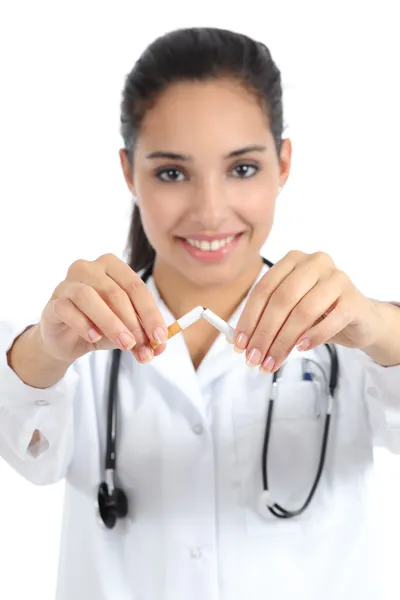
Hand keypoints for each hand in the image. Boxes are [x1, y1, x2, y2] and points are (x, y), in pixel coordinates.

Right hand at [39, 253, 167, 364]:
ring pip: (89, 297)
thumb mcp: (126, 331)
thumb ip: (144, 336)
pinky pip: (67, 309)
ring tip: (124, 344)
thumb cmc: (100, 326)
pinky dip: (83, 324)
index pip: (136, 287)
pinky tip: (94, 338)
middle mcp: (88, 268)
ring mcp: (67, 283)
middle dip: (133, 323)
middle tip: (143, 346)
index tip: (160, 338)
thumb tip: (159, 348)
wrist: (67, 340)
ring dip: (111, 323)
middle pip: (115, 292)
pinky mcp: (53, 302)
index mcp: (112, 267)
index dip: (150, 313)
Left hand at [234, 250, 380, 372]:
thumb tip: (236, 340)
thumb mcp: (289, 313)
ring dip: (284, 340)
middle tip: (255, 357)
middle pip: (281, 300)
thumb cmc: (320, 314)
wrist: (360, 319)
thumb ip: (264, 320)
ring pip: (303, 311)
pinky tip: (301, 348)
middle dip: (264, 333)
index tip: (240, 344)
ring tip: (273, 360)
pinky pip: (330, 320)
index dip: (249, 318)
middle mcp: (314, 263)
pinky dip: (313, 336)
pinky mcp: (354, 299)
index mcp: (292, 261)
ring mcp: (336, 278)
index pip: (263, 289)